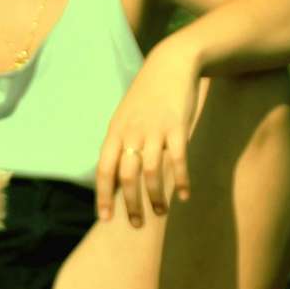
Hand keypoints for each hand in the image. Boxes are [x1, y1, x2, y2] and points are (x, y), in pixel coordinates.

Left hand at [95, 41, 200, 225]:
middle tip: (137, 225)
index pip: (104, 170)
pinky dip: (181, 180)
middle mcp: (132, 133)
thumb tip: (115, 178)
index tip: (106, 219)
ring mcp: (154, 130)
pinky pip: (178, 160)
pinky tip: (185, 195)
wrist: (171, 63)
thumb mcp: (125, 118)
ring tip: (161, 212)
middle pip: (127, 177)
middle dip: (131, 205)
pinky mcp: (177, 127)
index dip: (104, 196)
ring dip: (155, 197)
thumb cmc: (147, 96)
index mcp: (115, 132)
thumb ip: (119, 145)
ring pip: (151, 173)